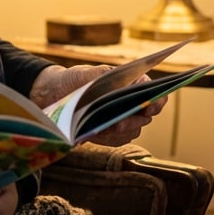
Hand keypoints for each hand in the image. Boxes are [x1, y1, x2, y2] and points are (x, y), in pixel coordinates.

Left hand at [28, 64, 165, 145]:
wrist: (56, 94)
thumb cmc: (75, 79)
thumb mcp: (87, 74)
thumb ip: (103, 77)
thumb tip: (119, 84)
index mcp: (131, 84)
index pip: (154, 93)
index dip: (157, 101)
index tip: (150, 106)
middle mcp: (131, 103)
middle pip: (145, 116)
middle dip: (133, 120)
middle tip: (120, 122)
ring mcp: (123, 119)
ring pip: (133, 130)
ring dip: (120, 131)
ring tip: (105, 128)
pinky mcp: (111, 134)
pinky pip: (118, 140)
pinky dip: (109, 138)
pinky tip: (97, 134)